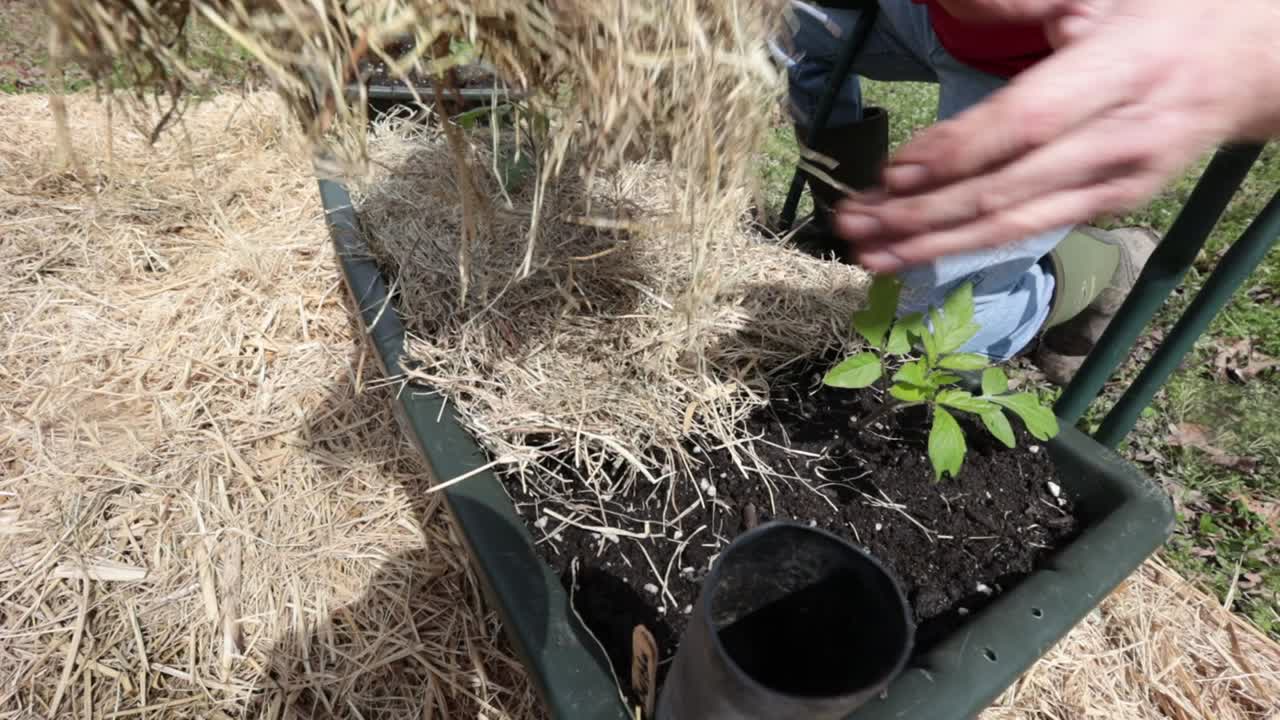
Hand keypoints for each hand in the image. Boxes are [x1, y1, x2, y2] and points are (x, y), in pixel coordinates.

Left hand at [836, 0, 1279, 271]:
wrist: (1252, 64)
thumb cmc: (1168, 15)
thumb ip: (1020, 1)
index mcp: (1122, 69)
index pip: (1025, 124)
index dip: (956, 154)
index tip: (893, 173)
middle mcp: (1123, 136)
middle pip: (1008, 188)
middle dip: (922, 214)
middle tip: (853, 224)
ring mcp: (1121, 181)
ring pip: (1015, 225)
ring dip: (934, 244)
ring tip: (868, 254)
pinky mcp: (1113, 205)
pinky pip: (1032, 229)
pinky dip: (970, 245)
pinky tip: (920, 252)